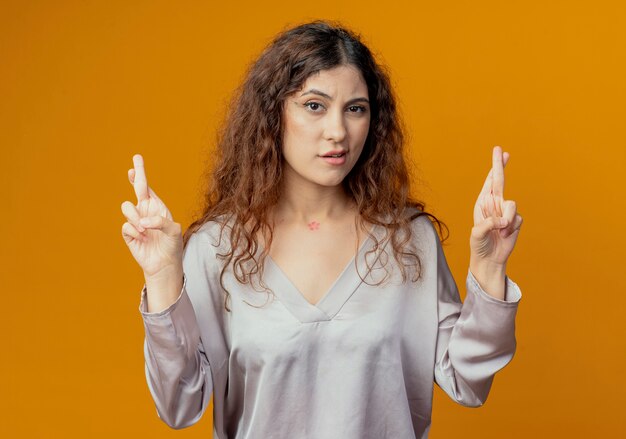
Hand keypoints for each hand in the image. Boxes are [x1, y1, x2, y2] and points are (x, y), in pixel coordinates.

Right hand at [120, 154, 182, 277]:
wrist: (164, 264)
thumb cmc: (172, 245)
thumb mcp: (174, 231)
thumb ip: (161, 222)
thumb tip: (143, 222)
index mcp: (157, 206)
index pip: (147, 187)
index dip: (141, 174)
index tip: (136, 160)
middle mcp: (145, 211)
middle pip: (136, 188)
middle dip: (136, 175)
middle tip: (132, 167)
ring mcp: (135, 221)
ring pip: (126, 208)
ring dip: (136, 218)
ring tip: (146, 230)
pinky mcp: (128, 233)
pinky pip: (126, 226)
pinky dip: (135, 232)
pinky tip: (143, 238)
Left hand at [470, 146, 522, 266]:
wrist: (490, 259)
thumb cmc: (479, 245)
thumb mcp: (477, 234)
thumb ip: (488, 224)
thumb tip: (503, 219)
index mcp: (482, 203)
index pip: (489, 182)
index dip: (495, 167)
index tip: (498, 150)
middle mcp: (494, 204)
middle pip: (500, 181)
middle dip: (501, 165)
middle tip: (503, 151)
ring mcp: (506, 211)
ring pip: (512, 205)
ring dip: (506, 220)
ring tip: (500, 231)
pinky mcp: (515, 220)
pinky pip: (518, 219)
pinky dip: (511, 228)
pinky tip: (505, 235)